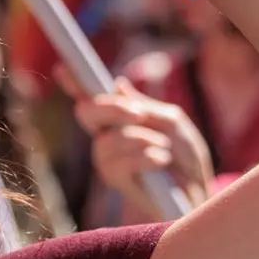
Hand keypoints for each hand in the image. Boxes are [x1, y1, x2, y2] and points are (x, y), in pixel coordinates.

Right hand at [78, 80, 213, 215]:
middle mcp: (106, 135)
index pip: (91, 96)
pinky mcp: (115, 180)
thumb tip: (117, 85)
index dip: (75, 81)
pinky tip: (161, 162)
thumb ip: (146, 106)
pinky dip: (148, 157)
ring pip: (107, 139)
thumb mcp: (172, 122)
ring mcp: (107, 158)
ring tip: (164, 149)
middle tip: (138, 114)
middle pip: (87, 112)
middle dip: (112, 109)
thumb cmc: (184, 156)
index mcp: (118, 117)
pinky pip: (121, 162)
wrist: (197, 191)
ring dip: (142, 140)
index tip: (62, 68)